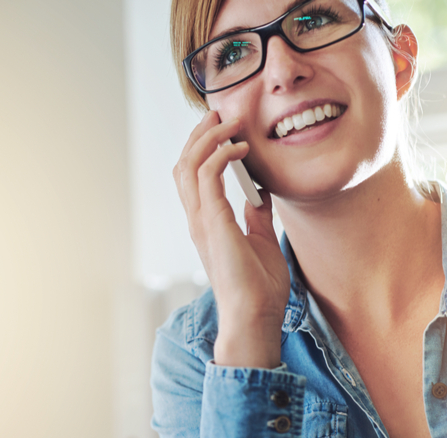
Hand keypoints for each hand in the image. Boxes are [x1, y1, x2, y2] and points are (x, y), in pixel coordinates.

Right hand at [172, 111, 290, 368]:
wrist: (256, 317)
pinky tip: (241, 148)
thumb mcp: (262, 242)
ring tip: (230, 122)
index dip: (203, 147)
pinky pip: (209, 177)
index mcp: (206, 223)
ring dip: (208, 138)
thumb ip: (256, 218)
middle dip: (200, 134)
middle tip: (221, 113)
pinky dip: (221, 155)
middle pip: (184, 164)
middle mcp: (198, 219)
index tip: (224, 128)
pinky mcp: (214, 224)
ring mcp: (202, 222)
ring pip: (189, 165)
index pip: (193, 175)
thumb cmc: (259, 289)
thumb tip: (260, 196)